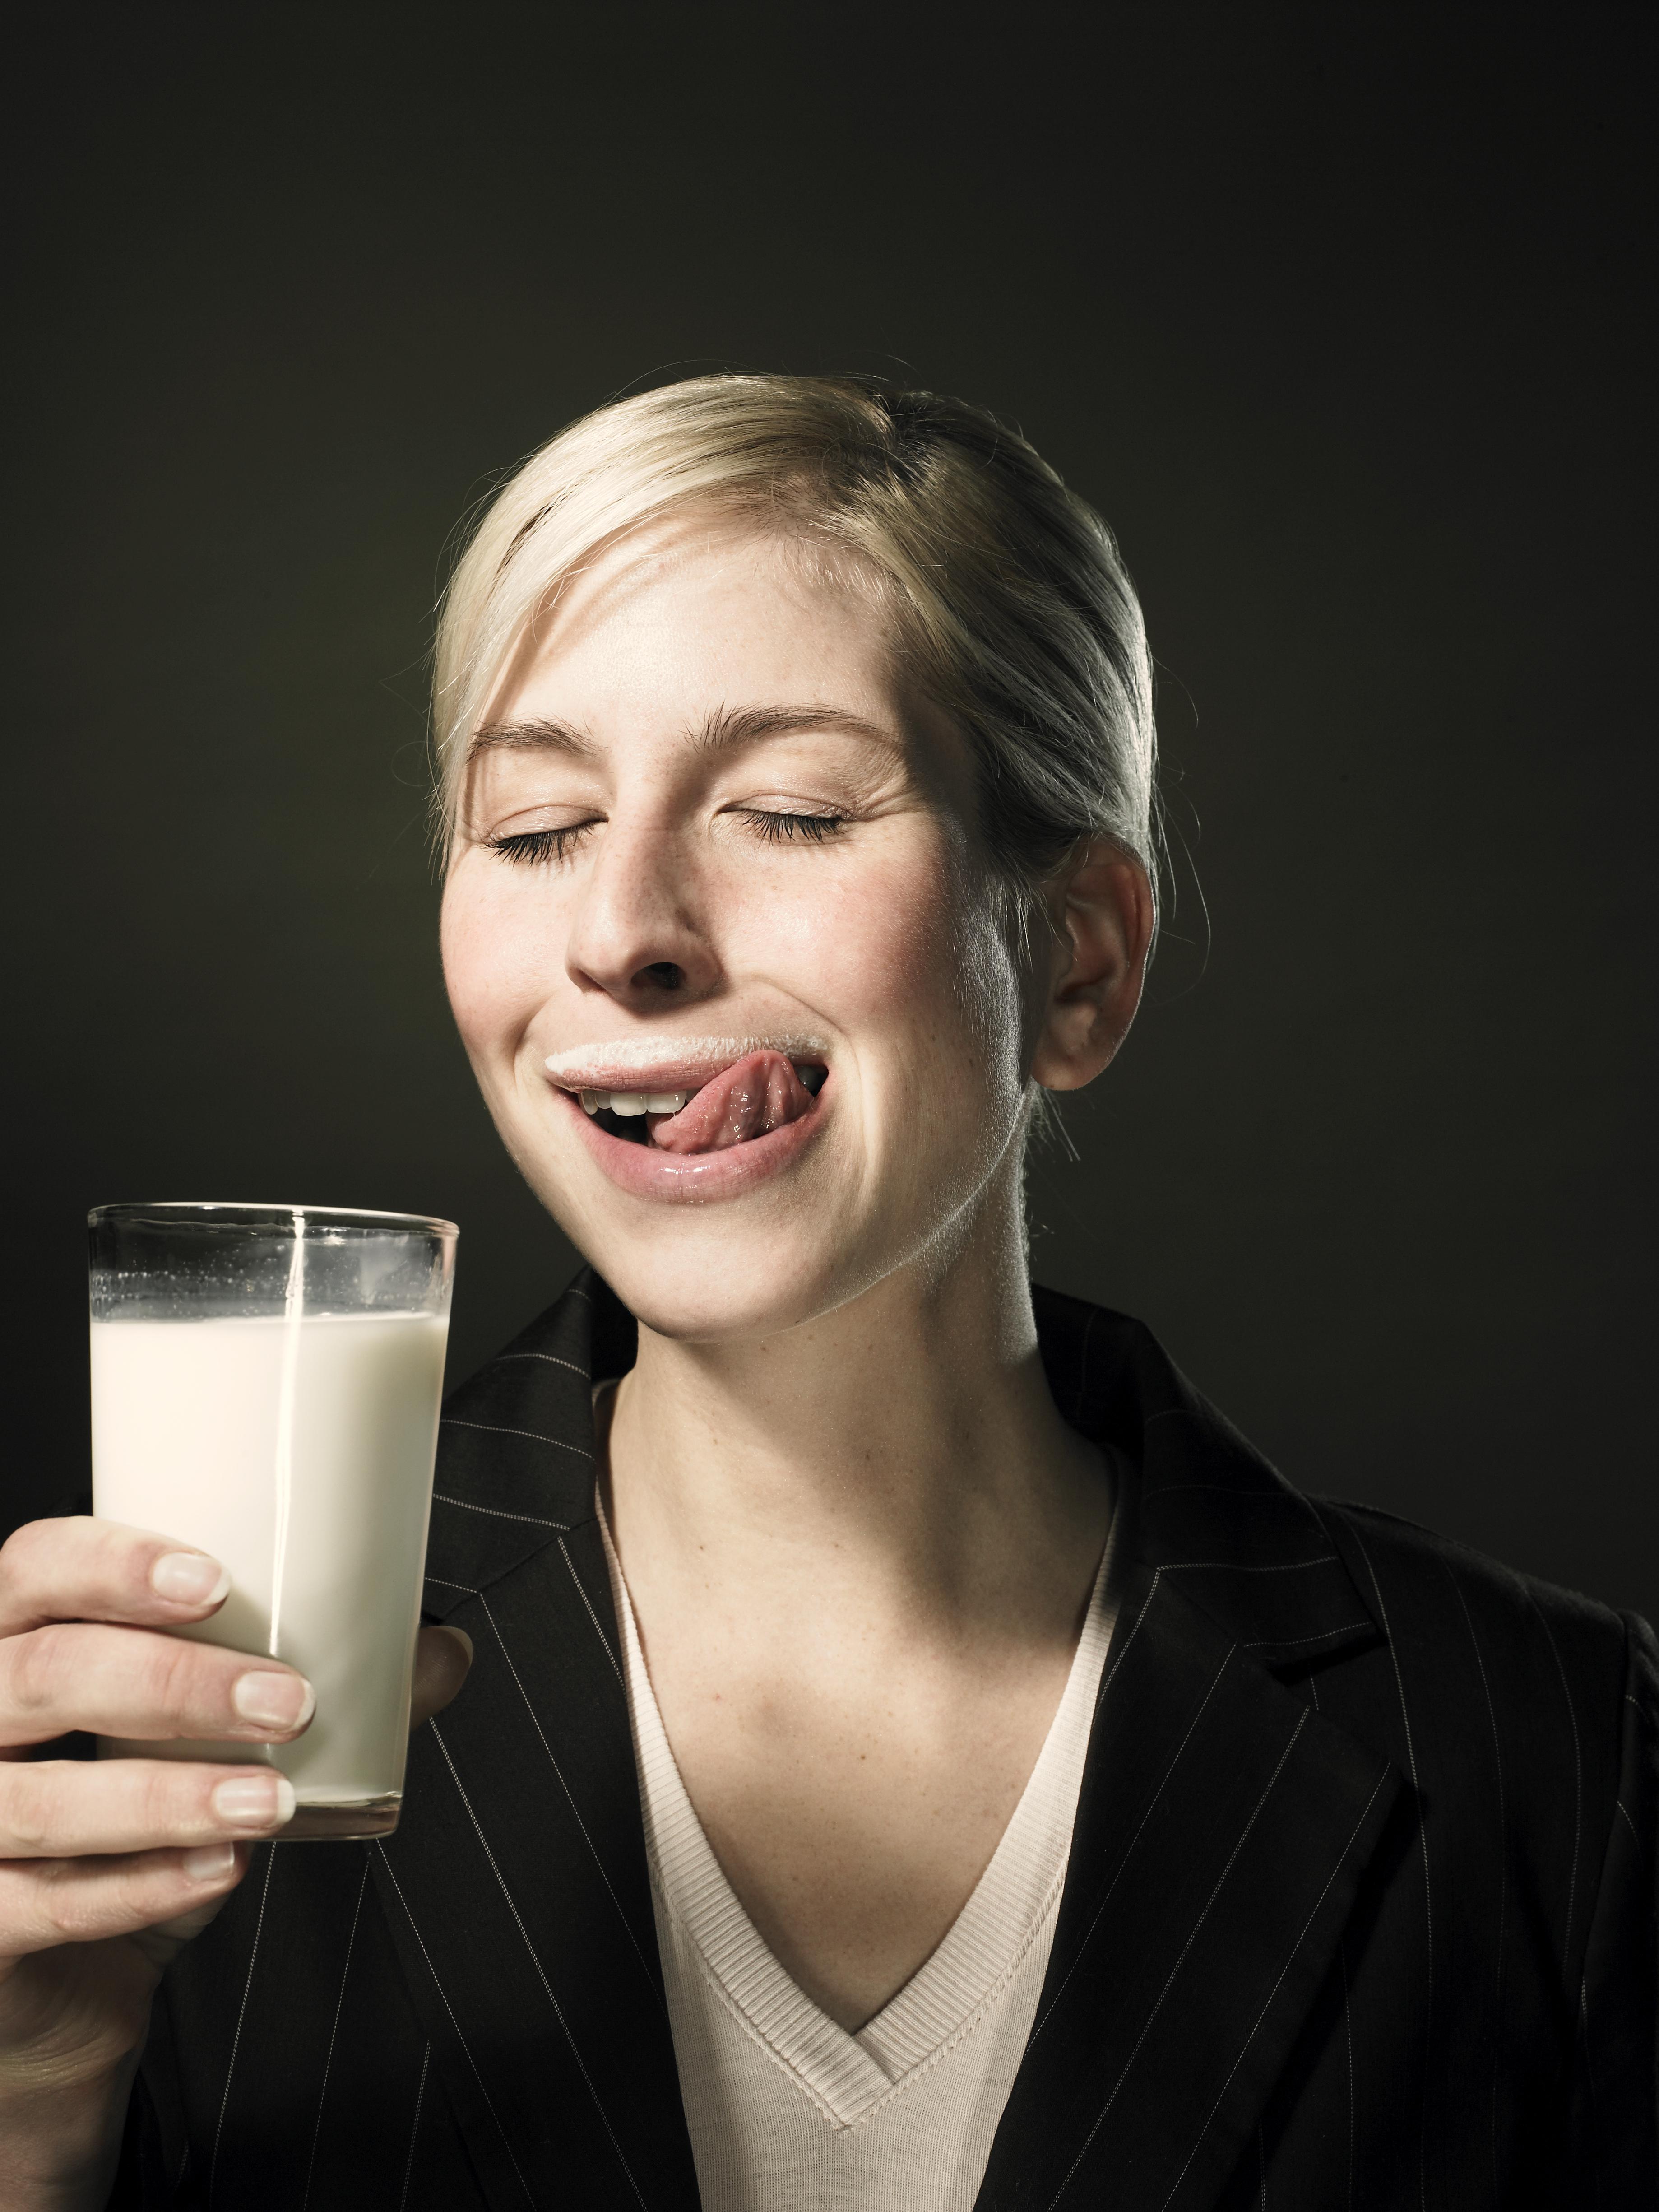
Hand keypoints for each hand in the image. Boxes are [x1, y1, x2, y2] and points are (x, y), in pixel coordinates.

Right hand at [0, 1517, 470, 2209]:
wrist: (57, 1986)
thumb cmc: (125, 1832)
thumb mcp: (202, 1748)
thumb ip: (300, 1692)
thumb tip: (440, 1650)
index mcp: (12, 1646)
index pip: (33, 1569)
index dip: (111, 1565)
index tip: (215, 1582)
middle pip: (39, 1673)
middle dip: (173, 1684)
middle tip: (288, 1701)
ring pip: (39, 1798)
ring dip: (169, 1796)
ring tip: (273, 1801)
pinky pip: (41, 1903)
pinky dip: (142, 1886)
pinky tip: (221, 1869)